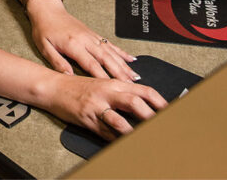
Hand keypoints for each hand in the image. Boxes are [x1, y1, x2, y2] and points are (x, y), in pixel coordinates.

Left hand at [27, 0, 139, 81]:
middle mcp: (86, 40)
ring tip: (134, 75)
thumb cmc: (44, 30)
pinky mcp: (94, 34)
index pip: (91, 64)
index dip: (102, 76)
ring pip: (112, 52)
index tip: (112, 87)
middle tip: (131, 84)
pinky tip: (131, 59)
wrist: (48, 10)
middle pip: (106, 58)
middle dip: (120, 72)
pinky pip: (111, 44)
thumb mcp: (44, 48)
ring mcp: (92, 36)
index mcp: (73, 45)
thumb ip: (58, 62)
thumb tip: (69, 76)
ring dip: (124, 64)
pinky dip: (122, 52)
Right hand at [36, 69, 167, 141]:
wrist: (55, 88)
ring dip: (132, 130)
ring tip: (143, 137)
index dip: (160, 101)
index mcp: (116, 84)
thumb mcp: (105, 85)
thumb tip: (144, 101)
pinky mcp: (86, 119)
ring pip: (119, 119)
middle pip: (134, 102)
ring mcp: (97, 107)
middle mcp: (108, 93)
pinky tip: (122, 142)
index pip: (144, 90)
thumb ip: (123, 92)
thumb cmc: (80, 87)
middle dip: (150, 115)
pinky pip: (104, 132)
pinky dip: (115, 138)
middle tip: (161, 124)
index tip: (170, 110)